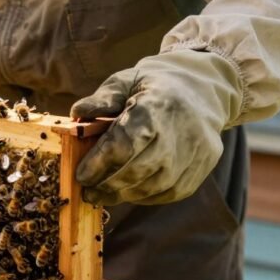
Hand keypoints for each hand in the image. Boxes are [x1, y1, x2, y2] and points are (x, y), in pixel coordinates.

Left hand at [70, 50, 242, 205]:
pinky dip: (147, 197)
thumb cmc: (154, 87)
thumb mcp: (126, 82)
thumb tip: (76, 113)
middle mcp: (179, 131)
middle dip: (108, 185)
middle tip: (88, 192)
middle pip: (139, 169)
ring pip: (156, 185)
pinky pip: (171, 192)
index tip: (81, 175)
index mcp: (156, 107)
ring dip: (125, 195)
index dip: (99, 163)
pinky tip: (129, 193)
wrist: (202, 89)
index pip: (124, 144)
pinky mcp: (202, 166)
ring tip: (104, 195)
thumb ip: (102, 99)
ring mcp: (195, 151)